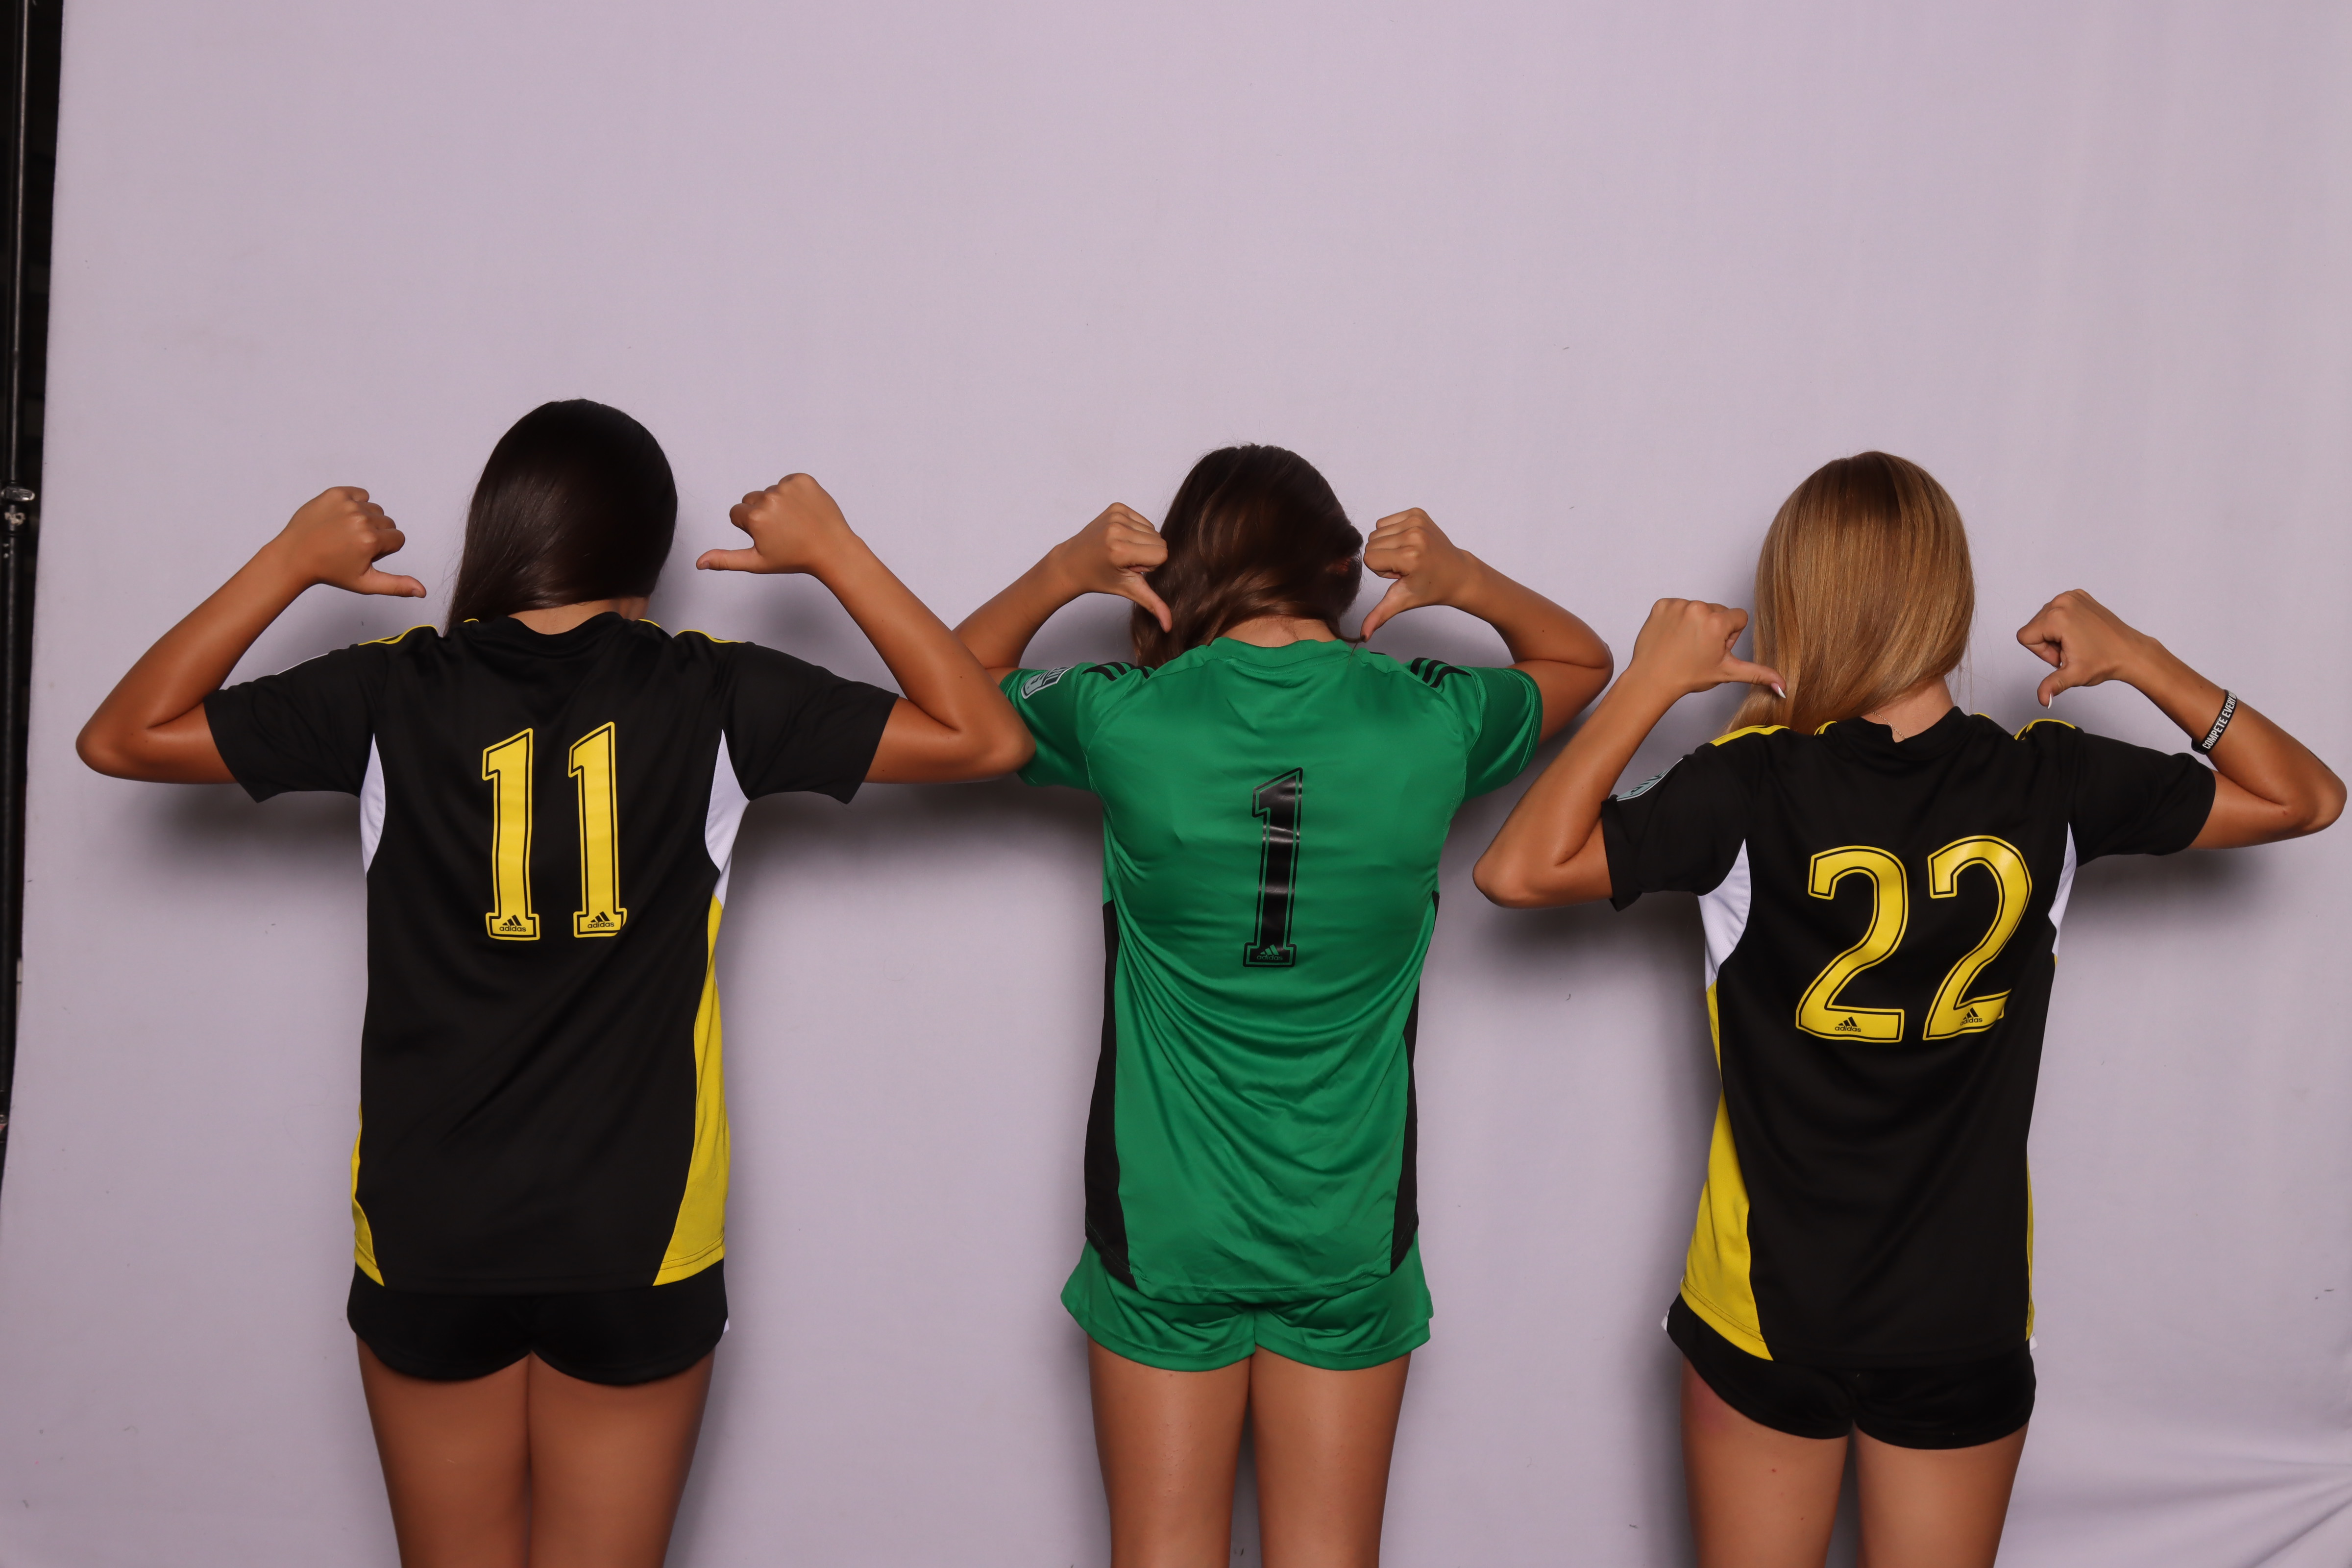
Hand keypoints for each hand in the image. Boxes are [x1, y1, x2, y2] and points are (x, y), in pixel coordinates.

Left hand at [269, 488, 424, 597]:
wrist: (295, 555)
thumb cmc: (330, 571)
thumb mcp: (365, 583)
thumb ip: (396, 586)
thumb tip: (422, 591)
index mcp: (371, 541)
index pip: (398, 539)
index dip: (383, 550)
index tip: (363, 554)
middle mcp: (361, 520)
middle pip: (388, 523)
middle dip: (376, 534)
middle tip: (352, 545)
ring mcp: (348, 504)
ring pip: (375, 509)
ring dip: (366, 519)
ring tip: (344, 532)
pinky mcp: (336, 493)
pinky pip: (361, 494)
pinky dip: (355, 504)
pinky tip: (341, 518)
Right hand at [695, 474, 862, 575]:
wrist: (832, 549)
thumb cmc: (795, 558)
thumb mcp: (757, 562)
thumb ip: (725, 560)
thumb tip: (699, 562)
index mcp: (755, 517)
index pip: (736, 513)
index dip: (750, 527)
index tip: (769, 536)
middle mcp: (769, 498)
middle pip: (751, 499)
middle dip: (761, 513)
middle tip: (782, 530)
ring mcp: (788, 487)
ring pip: (769, 491)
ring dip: (778, 503)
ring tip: (795, 521)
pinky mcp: (803, 479)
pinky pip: (787, 482)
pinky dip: (793, 493)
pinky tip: (803, 510)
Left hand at [1046, 504, 1169, 629]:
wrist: (1072, 562)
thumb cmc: (1098, 577)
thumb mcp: (1126, 590)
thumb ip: (1152, 604)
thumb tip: (1169, 626)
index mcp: (1120, 550)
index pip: (1162, 554)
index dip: (1150, 565)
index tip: (1131, 568)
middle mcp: (1117, 529)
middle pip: (1159, 541)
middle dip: (1147, 553)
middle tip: (1125, 560)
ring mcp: (1116, 515)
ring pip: (1152, 529)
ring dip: (1141, 542)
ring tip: (1121, 550)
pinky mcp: (1116, 507)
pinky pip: (1142, 519)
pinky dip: (1135, 530)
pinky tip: (1120, 539)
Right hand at [1359, 509, 1477, 637]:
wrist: (1458, 573)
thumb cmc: (1431, 588)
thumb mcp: (1403, 601)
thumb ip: (1380, 614)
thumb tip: (1363, 636)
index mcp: (1410, 557)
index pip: (1369, 558)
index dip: (1380, 569)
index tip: (1400, 574)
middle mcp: (1413, 536)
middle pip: (1371, 543)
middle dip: (1383, 556)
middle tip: (1404, 566)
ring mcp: (1416, 522)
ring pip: (1377, 531)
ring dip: (1388, 545)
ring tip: (1407, 555)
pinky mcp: (1417, 513)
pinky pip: (1386, 521)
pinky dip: (1393, 532)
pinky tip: (1409, 544)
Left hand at [1623, 598, 1781, 698]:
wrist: (1651, 679)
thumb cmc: (1688, 676)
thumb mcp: (1726, 673)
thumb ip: (1758, 674)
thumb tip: (1783, 685)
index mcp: (1717, 623)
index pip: (1739, 617)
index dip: (1730, 636)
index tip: (1716, 648)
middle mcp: (1698, 608)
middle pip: (1719, 611)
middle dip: (1714, 628)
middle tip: (1699, 649)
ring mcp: (1677, 605)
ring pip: (1698, 608)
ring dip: (1695, 623)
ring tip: (1684, 644)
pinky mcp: (1661, 605)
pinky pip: (1678, 606)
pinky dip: (1676, 619)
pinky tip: (1672, 636)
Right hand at [2015, 589, 2155, 706]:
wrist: (2131, 652)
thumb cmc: (2106, 661)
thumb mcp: (2074, 675)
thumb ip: (2052, 685)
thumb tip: (2043, 700)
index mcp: (2056, 617)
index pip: (2025, 636)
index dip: (2040, 652)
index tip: (2062, 656)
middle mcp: (2062, 601)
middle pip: (2034, 627)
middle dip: (2048, 643)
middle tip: (2071, 651)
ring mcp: (2071, 596)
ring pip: (2044, 619)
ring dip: (2055, 634)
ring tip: (2076, 642)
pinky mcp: (2079, 596)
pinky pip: (2057, 610)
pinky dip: (2064, 623)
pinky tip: (2079, 633)